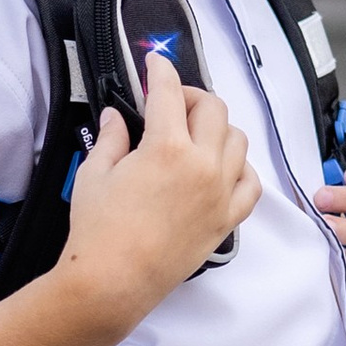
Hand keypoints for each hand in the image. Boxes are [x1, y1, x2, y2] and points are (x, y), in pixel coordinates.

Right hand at [62, 53, 259, 323]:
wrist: (113, 282)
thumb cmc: (98, 230)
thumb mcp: (94, 174)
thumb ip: (112, 138)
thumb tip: (117, 116)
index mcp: (167, 148)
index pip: (169, 91)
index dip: (160, 70)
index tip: (155, 63)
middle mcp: (203, 165)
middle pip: (213, 108)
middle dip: (192, 96)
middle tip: (171, 104)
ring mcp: (220, 193)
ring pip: (238, 140)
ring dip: (217, 128)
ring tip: (195, 135)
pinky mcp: (227, 219)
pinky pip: (251, 182)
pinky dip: (239, 167)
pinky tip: (220, 167)